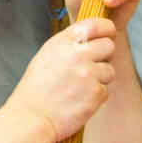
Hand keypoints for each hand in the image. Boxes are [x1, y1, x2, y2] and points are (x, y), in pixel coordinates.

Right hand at [6, 18, 117, 142]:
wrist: (31, 118)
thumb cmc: (35, 91)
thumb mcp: (46, 57)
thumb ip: (68, 46)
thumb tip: (90, 39)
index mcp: (61, 43)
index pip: (93, 24)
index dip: (106, 27)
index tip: (110, 32)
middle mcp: (76, 55)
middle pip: (109, 45)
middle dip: (106, 55)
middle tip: (95, 66)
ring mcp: (88, 74)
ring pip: (110, 70)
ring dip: (101, 79)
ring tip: (81, 88)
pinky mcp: (95, 93)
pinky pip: (106, 91)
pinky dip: (96, 97)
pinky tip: (79, 101)